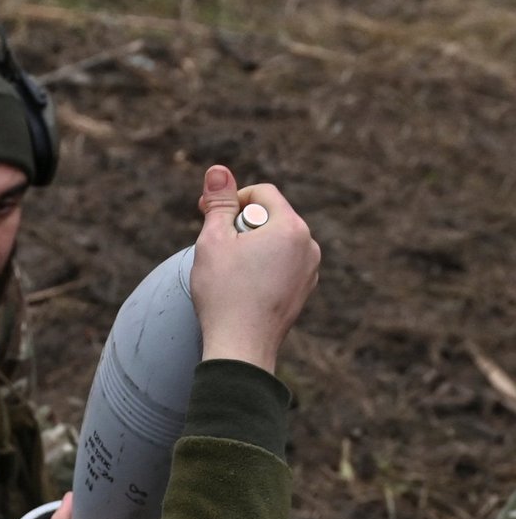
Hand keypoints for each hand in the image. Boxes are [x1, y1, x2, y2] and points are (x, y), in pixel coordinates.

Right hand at [192, 165, 319, 372]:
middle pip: (271, 217)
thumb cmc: (224, 294)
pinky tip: (242, 288)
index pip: (261, 194)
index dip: (232, 200)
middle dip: (242, 225)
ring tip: (229, 271)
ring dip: (251, 247)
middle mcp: (309, 246)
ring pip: (276, 243)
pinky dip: (262, 269)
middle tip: (216, 246)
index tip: (209, 217)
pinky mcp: (303, 292)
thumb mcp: (213, 240)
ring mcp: (309, 272)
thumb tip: (218, 170)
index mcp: (291, 227)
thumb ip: (218, 202)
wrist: (241, 348)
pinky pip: (281, 266)